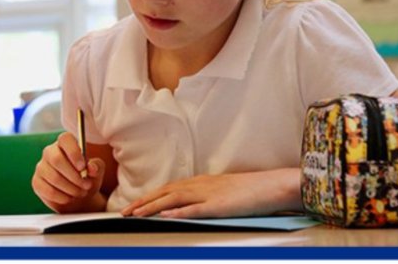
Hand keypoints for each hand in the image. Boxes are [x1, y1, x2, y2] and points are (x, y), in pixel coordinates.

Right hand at [32, 132, 105, 212]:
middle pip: (56, 159)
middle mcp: (50, 152)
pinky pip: (48, 191)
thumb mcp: (96, 172)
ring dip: (71, 188)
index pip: (65, 139)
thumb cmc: (87, 179)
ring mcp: (41, 167)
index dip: (74, 152)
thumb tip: (92, 168)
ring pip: (54, 177)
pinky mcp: (36, 182)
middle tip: (86, 185)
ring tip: (81, 192)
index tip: (83, 167)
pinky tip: (69, 198)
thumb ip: (96, 167)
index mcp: (66, 144)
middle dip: (74, 176)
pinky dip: (62, 197)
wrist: (78, 197)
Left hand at [123, 169, 294, 218]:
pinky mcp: (219, 205)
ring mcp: (209, 195)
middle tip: (124, 212)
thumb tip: (190, 207)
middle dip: (143, 202)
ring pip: (173, 199)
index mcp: (202, 182)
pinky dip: (178, 212)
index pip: (168, 188)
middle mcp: (201, 185)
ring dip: (152, 207)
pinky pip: (195, 209)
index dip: (149, 197)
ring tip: (136, 214)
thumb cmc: (252, 191)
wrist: (273, 185)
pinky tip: (165, 216)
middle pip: (165, 192)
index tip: (134, 205)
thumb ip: (207, 197)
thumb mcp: (224, 192)